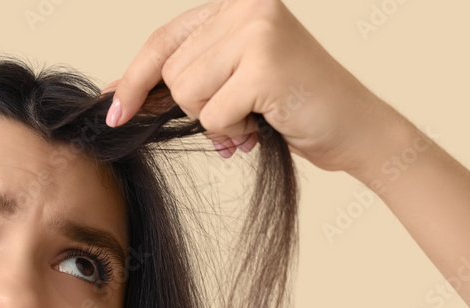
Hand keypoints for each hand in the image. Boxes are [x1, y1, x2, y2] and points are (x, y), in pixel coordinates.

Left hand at [100, 0, 399, 173]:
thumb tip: (116, 94)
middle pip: (172, 73)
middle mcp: (247, 6)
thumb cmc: (293, 107)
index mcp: (237, 3)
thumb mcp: (230, 80)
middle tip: (240, 112)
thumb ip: (183, 75)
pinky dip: (233, 132)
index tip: (112, 110)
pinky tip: (264, 124)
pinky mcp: (265, 65)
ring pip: (187, 93)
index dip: (133, 79)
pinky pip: (212, 115)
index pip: (164, 40)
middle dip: (195, 106)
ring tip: (255, 114)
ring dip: (215, 119)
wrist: (356, 129)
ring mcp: (257, 31)